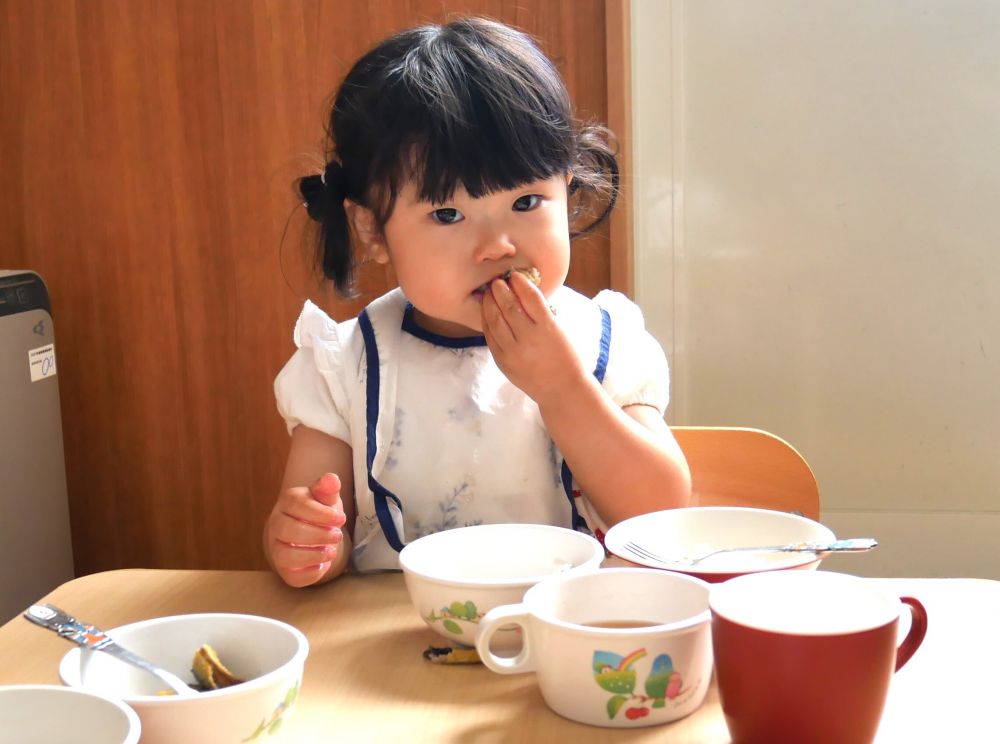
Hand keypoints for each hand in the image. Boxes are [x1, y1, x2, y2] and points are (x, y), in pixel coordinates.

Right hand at [266, 472, 346, 587]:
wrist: (310, 534)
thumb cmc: (319, 512)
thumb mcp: (326, 499)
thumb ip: (328, 489)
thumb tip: (331, 479)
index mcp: (287, 502)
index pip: (298, 505)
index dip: (321, 514)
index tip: (341, 519)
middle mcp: (276, 524)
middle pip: (290, 530)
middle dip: (318, 535)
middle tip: (337, 536)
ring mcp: (277, 548)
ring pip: (286, 555)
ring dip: (314, 555)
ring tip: (331, 551)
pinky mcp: (284, 569)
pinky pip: (293, 575)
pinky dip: (311, 573)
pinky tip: (323, 565)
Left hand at [481, 272, 589, 405]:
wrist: (561, 390)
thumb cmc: (565, 357)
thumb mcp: (559, 330)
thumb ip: (541, 313)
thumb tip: (522, 291)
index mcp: (547, 328)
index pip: (530, 296)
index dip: (520, 282)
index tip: (514, 275)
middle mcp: (528, 338)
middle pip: (508, 306)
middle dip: (500, 290)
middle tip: (497, 281)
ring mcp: (513, 351)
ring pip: (494, 320)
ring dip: (489, 303)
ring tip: (488, 293)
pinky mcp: (502, 361)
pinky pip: (490, 336)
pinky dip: (486, 321)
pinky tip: (487, 312)